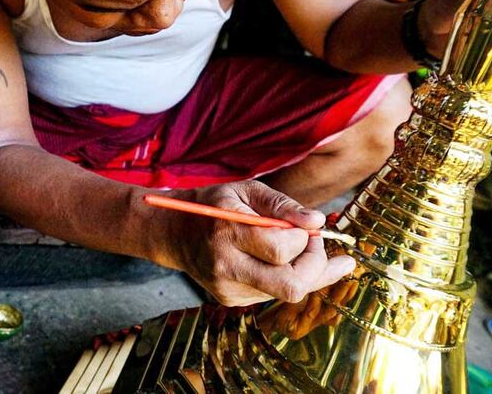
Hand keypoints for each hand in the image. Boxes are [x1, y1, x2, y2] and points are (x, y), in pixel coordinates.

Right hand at [156, 181, 355, 306]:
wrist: (174, 232)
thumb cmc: (216, 205)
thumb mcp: (246, 191)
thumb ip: (282, 205)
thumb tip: (317, 221)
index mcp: (228, 232)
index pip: (281, 250)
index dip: (306, 239)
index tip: (308, 226)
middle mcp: (226, 266)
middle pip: (290, 286)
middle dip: (316, 267)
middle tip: (316, 245)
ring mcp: (228, 288)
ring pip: (286, 293)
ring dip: (305, 272)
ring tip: (299, 248)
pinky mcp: (230, 300)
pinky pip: (273, 295)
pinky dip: (286, 277)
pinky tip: (280, 261)